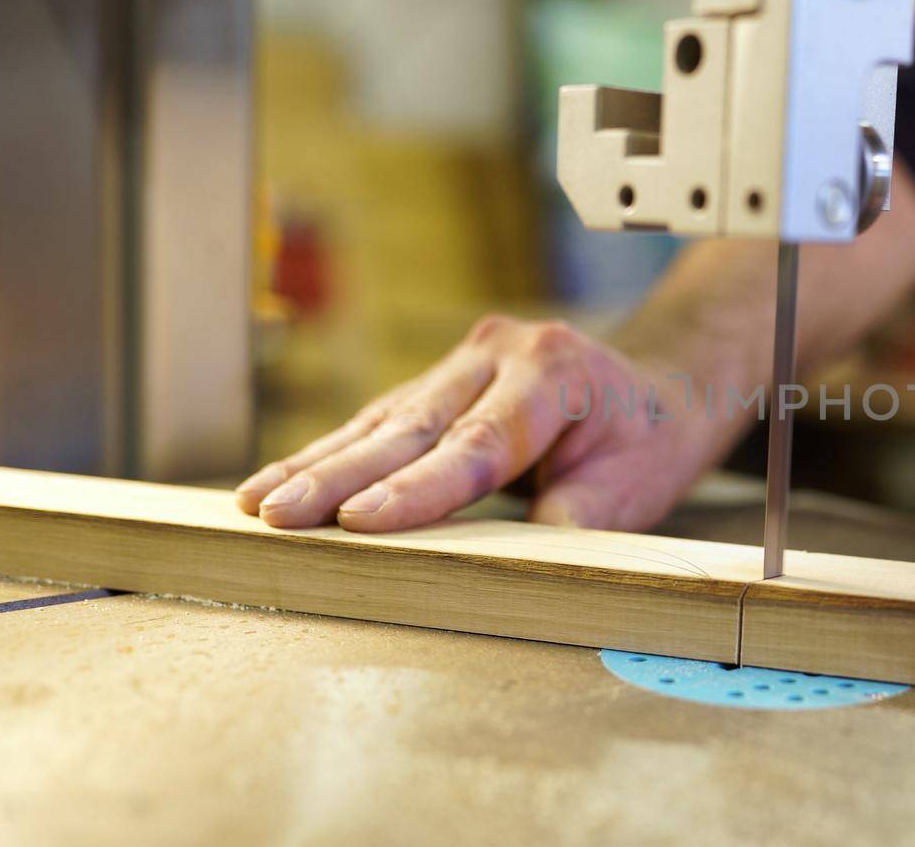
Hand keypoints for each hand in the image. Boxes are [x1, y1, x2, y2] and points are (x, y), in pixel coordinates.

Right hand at [235, 315, 721, 532]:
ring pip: (382, 420)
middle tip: (277, 514)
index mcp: (553, 372)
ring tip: (256, 503)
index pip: (476, 442)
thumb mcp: (635, 487)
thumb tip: (524, 561)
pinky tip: (279, 482)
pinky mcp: (440, 382)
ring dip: (316, 464)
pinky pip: (381, 421)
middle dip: (339, 475)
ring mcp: (465, 362)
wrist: (658, 390)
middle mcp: (499, 354)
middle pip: (412, 426)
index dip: (416, 487)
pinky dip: (331, 455)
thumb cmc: (646, 442)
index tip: (359, 521)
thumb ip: (580, 518)